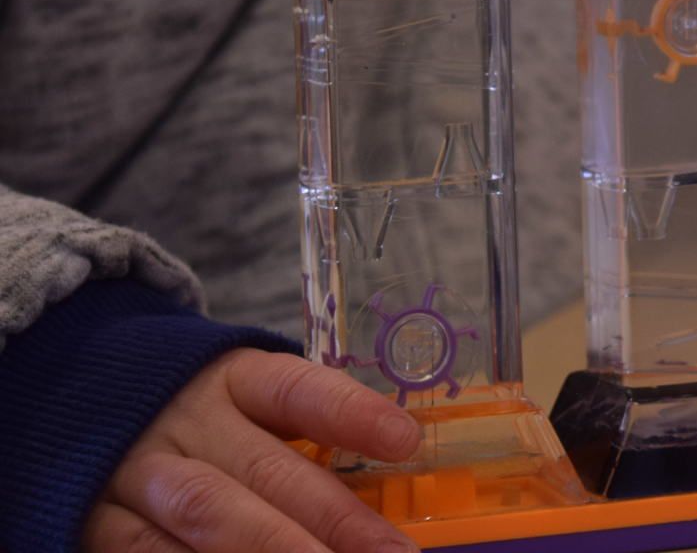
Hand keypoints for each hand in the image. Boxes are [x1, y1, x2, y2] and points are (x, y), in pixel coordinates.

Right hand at [82, 349, 421, 552]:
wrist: (74, 396)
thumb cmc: (192, 409)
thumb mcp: (242, 399)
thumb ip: (302, 434)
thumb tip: (393, 469)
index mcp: (234, 378)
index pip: (298, 390)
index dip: (351, 414)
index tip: (404, 440)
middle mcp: (188, 420)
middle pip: (266, 470)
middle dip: (333, 519)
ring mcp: (137, 472)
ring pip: (210, 515)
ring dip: (273, 551)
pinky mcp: (95, 518)